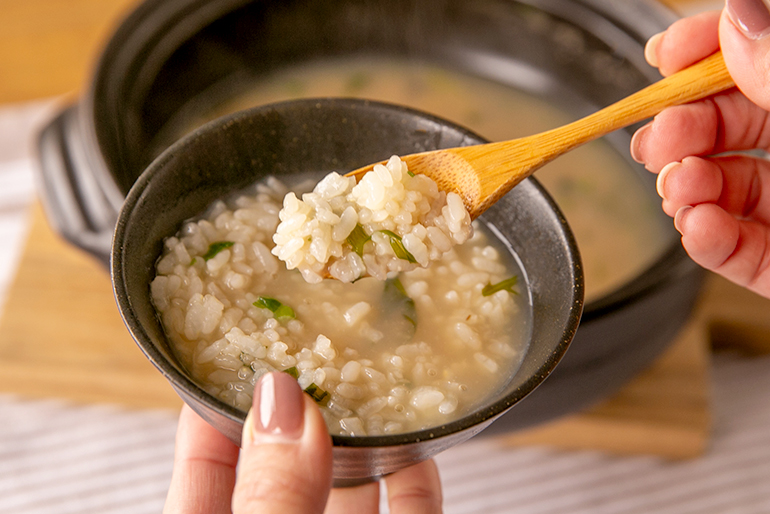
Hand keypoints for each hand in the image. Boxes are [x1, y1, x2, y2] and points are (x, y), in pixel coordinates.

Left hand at [163, 371, 442, 513]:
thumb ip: (272, 496)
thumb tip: (282, 402)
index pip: (204, 457)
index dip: (215, 397)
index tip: (239, 344)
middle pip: (284, 462)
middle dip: (304, 407)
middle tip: (321, 347)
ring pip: (348, 487)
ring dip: (364, 438)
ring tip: (375, 382)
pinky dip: (414, 481)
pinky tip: (422, 448)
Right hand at [629, 4, 769, 299]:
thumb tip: (737, 14)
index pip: (752, 57)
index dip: (705, 50)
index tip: (665, 55)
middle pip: (725, 125)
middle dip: (679, 131)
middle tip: (658, 139)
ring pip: (720, 188)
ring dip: (684, 190)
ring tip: (680, 191)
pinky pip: (737, 252)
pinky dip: (707, 242)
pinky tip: (699, 229)